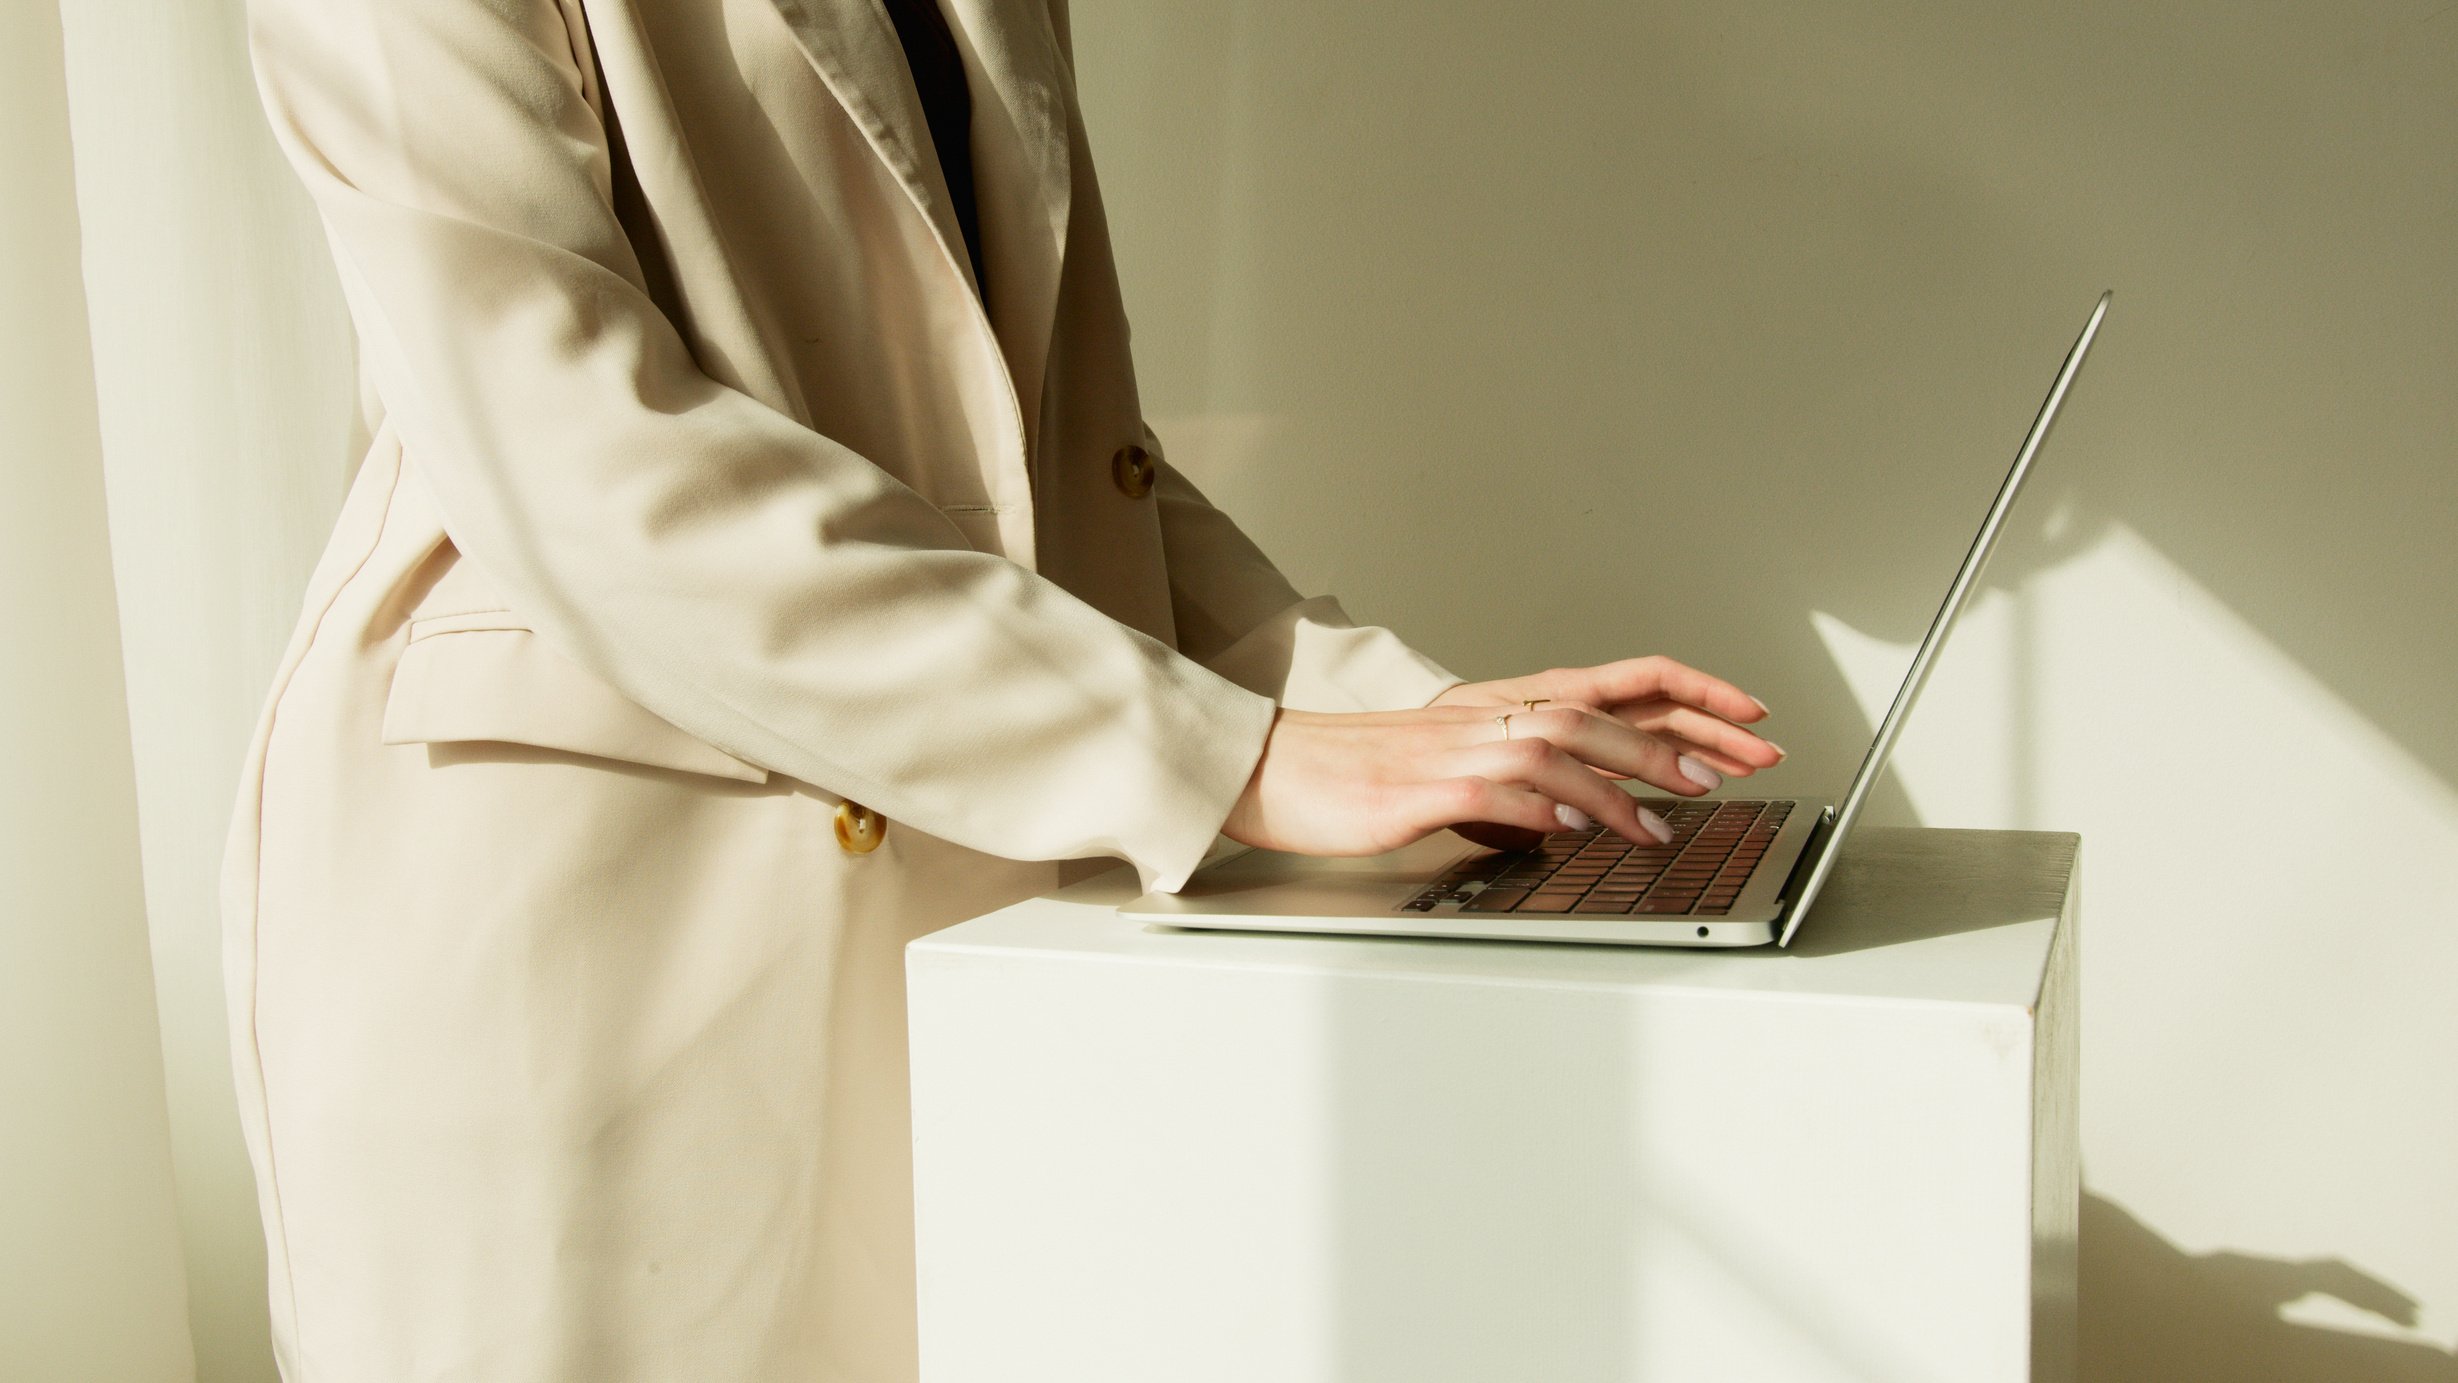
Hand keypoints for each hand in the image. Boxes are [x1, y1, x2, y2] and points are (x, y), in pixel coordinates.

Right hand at [1222, 658, 1777, 858]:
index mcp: (1502, 703)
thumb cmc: (1360, 776)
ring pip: (1559, 742)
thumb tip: (1580, 811)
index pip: (1614, 681)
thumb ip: (1519, 781)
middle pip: (1600, 709)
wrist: (1277, 771)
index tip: (1749, 717)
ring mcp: (1456, 746)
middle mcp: (1487, 713)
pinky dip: (1545, 807)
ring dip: (1622, 779)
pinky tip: (1577, 828)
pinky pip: (1497, 789)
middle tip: (1742, 767)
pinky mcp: (1423, 786)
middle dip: (1680, 736)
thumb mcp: (1455, 767)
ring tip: (1670, 816)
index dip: (1688, 691)